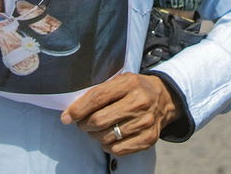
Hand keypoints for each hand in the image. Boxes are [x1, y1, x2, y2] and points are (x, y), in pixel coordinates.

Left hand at [60, 73, 179, 156]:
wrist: (164, 98)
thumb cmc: (134, 88)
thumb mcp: (120, 80)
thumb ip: (100, 91)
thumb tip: (72, 110)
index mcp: (130, 83)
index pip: (97, 98)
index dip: (78, 109)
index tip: (66, 117)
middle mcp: (140, 102)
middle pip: (99, 120)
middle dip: (83, 125)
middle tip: (81, 123)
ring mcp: (145, 122)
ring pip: (107, 137)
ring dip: (94, 136)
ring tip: (96, 129)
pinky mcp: (148, 138)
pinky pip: (118, 149)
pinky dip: (107, 146)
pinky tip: (108, 137)